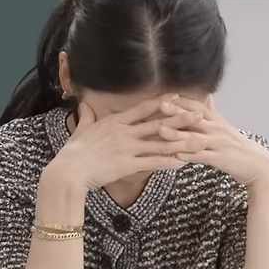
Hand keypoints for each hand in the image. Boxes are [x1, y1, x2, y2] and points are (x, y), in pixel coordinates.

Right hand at [43, 94, 207, 190]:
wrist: (69, 171)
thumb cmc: (73, 151)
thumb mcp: (81, 129)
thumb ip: (87, 116)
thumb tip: (85, 105)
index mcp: (115, 122)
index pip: (142, 109)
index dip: (161, 102)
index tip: (177, 97)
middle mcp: (124, 133)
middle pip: (157, 123)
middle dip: (180, 119)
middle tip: (198, 115)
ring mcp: (127, 149)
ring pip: (159, 144)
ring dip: (181, 142)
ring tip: (198, 140)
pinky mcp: (128, 165)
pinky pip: (153, 163)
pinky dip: (169, 162)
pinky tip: (183, 162)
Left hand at [158, 96, 268, 186]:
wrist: (258, 165)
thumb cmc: (238, 147)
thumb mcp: (225, 126)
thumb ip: (213, 112)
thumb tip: (207, 94)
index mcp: (216, 121)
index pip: (198, 107)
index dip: (182, 101)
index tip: (166, 95)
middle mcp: (216, 130)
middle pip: (195, 118)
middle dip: (177, 112)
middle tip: (160, 105)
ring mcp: (218, 144)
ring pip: (195, 137)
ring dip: (177, 134)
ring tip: (161, 131)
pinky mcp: (221, 159)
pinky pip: (203, 156)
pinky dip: (190, 155)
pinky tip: (177, 155)